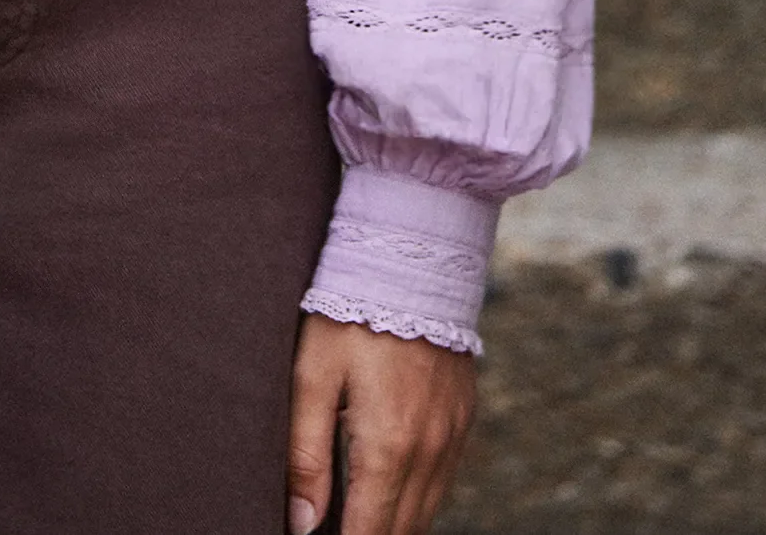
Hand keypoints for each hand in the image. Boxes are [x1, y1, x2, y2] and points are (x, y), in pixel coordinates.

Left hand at [286, 314, 475, 534]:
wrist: (412, 258)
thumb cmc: (350, 313)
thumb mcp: (312, 376)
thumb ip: (306, 454)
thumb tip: (302, 524)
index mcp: (388, 447)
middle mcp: (429, 452)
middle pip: (401, 531)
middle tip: (334, 528)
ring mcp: (452, 437)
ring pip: (426, 513)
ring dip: (393, 523)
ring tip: (354, 520)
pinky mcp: (463, 420)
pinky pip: (442, 481)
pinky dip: (416, 498)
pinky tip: (387, 491)